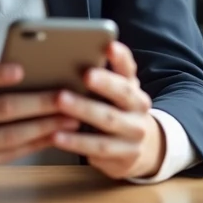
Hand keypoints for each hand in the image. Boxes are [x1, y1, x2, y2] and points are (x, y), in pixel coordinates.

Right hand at [0, 63, 77, 183]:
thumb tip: (23, 77)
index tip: (21, 69)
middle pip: (2, 110)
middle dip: (40, 103)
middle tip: (67, 95)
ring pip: (10, 136)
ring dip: (45, 127)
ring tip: (71, 117)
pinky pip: (7, 155)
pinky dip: (33, 145)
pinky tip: (52, 137)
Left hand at [53, 41, 164, 179]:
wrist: (146, 149)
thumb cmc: (118, 111)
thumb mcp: (117, 92)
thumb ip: (104, 74)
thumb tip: (72, 51)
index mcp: (133, 88)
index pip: (129, 69)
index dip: (120, 57)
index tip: (109, 45)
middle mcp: (138, 109)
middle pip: (122, 94)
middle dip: (104, 84)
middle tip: (84, 74)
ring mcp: (133, 134)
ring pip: (108, 122)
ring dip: (84, 111)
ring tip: (61, 101)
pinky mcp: (124, 157)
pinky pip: (98, 149)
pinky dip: (76, 142)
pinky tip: (56, 136)